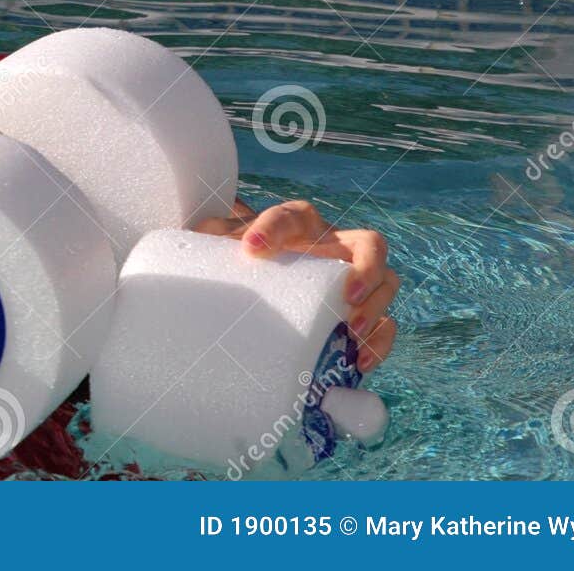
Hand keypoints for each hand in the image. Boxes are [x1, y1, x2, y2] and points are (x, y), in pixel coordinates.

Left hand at [194, 198, 398, 373]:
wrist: (255, 293)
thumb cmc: (240, 262)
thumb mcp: (220, 248)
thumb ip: (207, 240)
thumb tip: (185, 244)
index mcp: (297, 226)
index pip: (291, 216)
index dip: (273, 227)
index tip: (250, 247)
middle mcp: (333, 249)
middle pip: (369, 245)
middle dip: (365, 268)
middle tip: (342, 293)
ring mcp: (352, 284)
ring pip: (388, 283)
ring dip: (377, 305)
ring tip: (352, 329)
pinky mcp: (360, 319)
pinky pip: (386, 327)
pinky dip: (381, 342)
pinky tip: (360, 358)